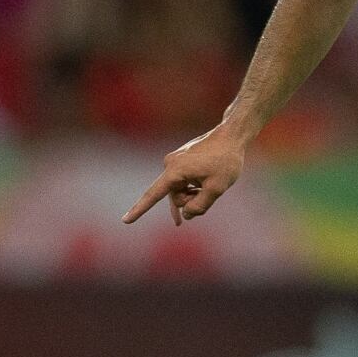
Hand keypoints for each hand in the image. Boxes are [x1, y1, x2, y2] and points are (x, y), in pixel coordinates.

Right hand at [122, 124, 246, 225]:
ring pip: (179, 191)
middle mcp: (170, 164)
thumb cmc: (226, 160)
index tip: (125, 221)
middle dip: (191, 202)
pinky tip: (203, 187)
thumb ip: (200, 206)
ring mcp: (174, 161)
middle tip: (210, 192)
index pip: (153, 195)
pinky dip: (192, 189)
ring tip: (211, 185)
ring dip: (194, 195)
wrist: (232, 135)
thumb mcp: (217, 188)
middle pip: (174, 197)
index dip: (139, 210)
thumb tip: (185, 215)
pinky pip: (182, 183)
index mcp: (175, 170)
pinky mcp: (180, 161)